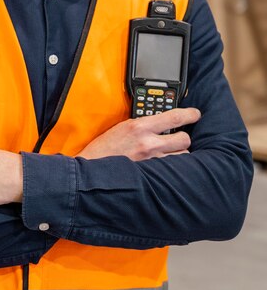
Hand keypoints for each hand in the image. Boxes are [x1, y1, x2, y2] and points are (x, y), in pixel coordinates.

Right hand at [77, 108, 200, 160]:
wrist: (94, 168)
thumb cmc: (106, 148)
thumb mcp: (123, 127)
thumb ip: (143, 125)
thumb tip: (160, 123)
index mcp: (140, 126)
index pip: (174, 117)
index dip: (189, 114)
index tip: (196, 114)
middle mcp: (148, 143)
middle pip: (183, 138)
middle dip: (184, 137)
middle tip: (179, 137)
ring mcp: (152, 161)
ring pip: (182, 156)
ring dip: (180, 154)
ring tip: (171, 153)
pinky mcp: (152, 176)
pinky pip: (173, 170)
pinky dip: (173, 167)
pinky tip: (168, 167)